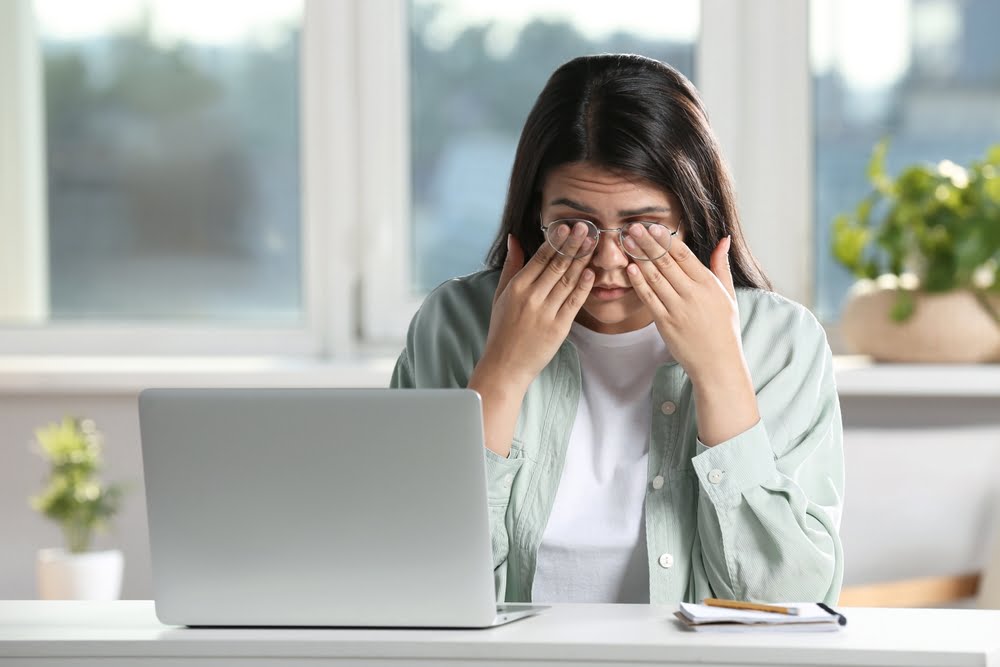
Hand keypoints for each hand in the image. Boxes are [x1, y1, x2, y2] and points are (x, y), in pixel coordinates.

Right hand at [479, 226, 595, 390]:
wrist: (505, 365)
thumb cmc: (502, 330)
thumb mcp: (500, 295)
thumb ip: (511, 266)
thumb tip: (515, 238)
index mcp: (516, 288)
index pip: (540, 259)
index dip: (555, 241)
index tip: (567, 226)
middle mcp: (531, 298)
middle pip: (556, 266)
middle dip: (573, 244)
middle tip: (586, 227)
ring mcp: (546, 313)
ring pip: (568, 281)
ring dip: (582, 260)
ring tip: (593, 243)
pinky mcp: (559, 328)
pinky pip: (574, 302)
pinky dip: (583, 286)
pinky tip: (591, 271)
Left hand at [623, 226, 742, 382]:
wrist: (717, 362)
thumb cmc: (724, 327)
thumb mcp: (728, 293)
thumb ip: (721, 265)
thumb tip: (724, 239)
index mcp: (708, 284)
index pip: (684, 255)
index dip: (666, 239)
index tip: (652, 225)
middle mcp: (692, 294)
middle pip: (666, 262)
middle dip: (647, 243)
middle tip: (633, 226)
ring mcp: (677, 309)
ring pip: (654, 278)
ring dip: (638, 257)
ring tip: (626, 242)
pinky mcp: (665, 323)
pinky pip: (649, 298)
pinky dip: (638, 282)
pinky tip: (629, 268)